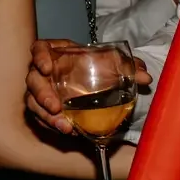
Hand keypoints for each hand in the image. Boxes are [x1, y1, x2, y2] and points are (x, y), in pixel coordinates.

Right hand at [25, 38, 152, 135]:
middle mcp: (44, 72)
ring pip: (33, 102)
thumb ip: (128, 67)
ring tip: (64, 126)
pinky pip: (41, 117)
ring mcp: (42, 90)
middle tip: (55, 107)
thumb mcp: (114, 64)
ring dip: (46, 115)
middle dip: (41, 94)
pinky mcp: (45, 108)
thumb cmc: (99, 67)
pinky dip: (51, 124)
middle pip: (32, 80)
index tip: (46, 68)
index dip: (39, 57)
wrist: (96, 83)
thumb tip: (146, 77)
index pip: (39, 49)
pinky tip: (66, 130)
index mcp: (56, 53)